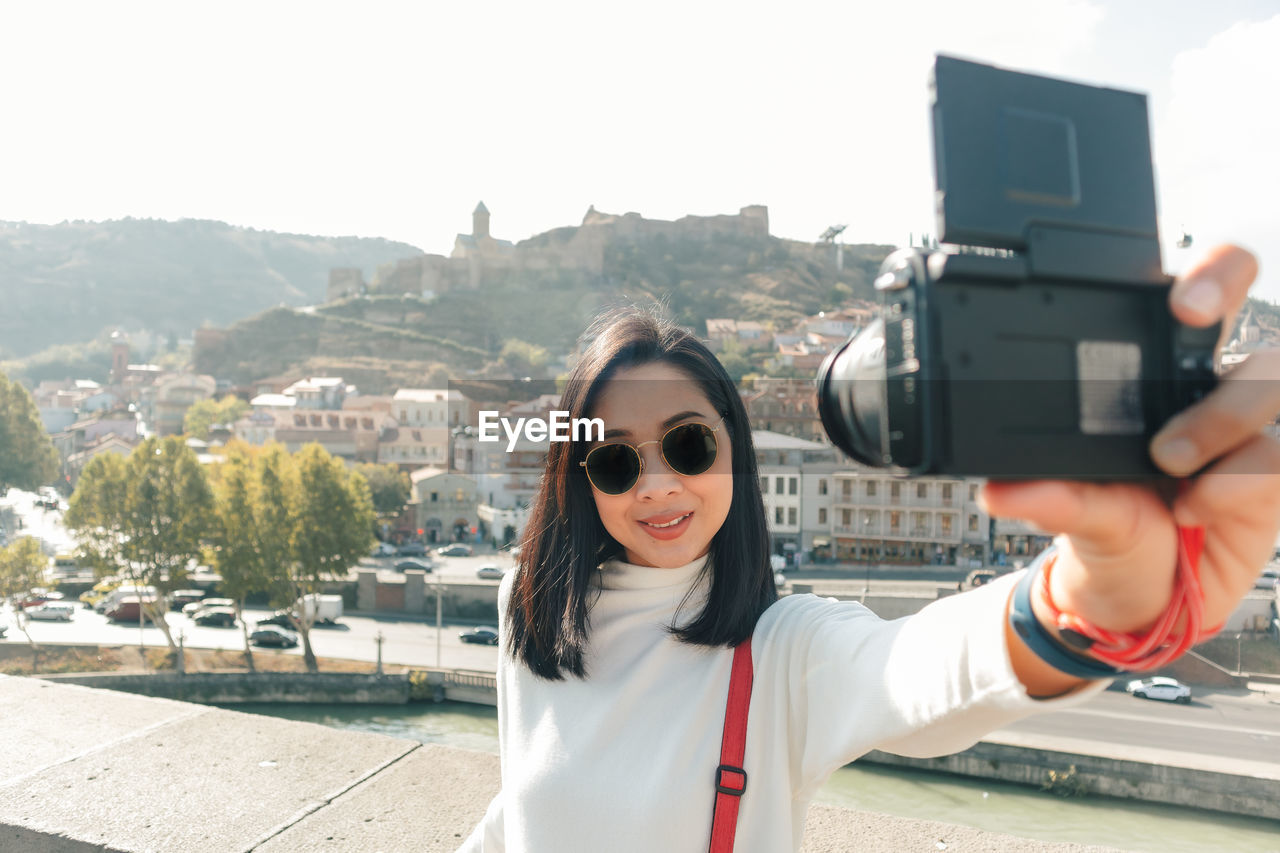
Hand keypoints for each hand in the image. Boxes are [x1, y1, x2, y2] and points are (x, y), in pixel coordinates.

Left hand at [984, 246, 1278, 656]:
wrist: (1136, 597)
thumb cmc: (1109, 534)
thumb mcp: (1074, 512)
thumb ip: (1048, 496)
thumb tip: (999, 489)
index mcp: (1158, 377)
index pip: (1203, 296)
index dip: (1213, 274)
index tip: (1182, 298)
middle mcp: (1211, 393)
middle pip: (1253, 313)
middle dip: (1229, 289)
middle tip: (1188, 315)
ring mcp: (1248, 435)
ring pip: (1269, 387)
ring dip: (1221, 417)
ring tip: (1168, 462)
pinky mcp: (1271, 481)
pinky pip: (1276, 460)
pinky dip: (1235, 483)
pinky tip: (1194, 507)